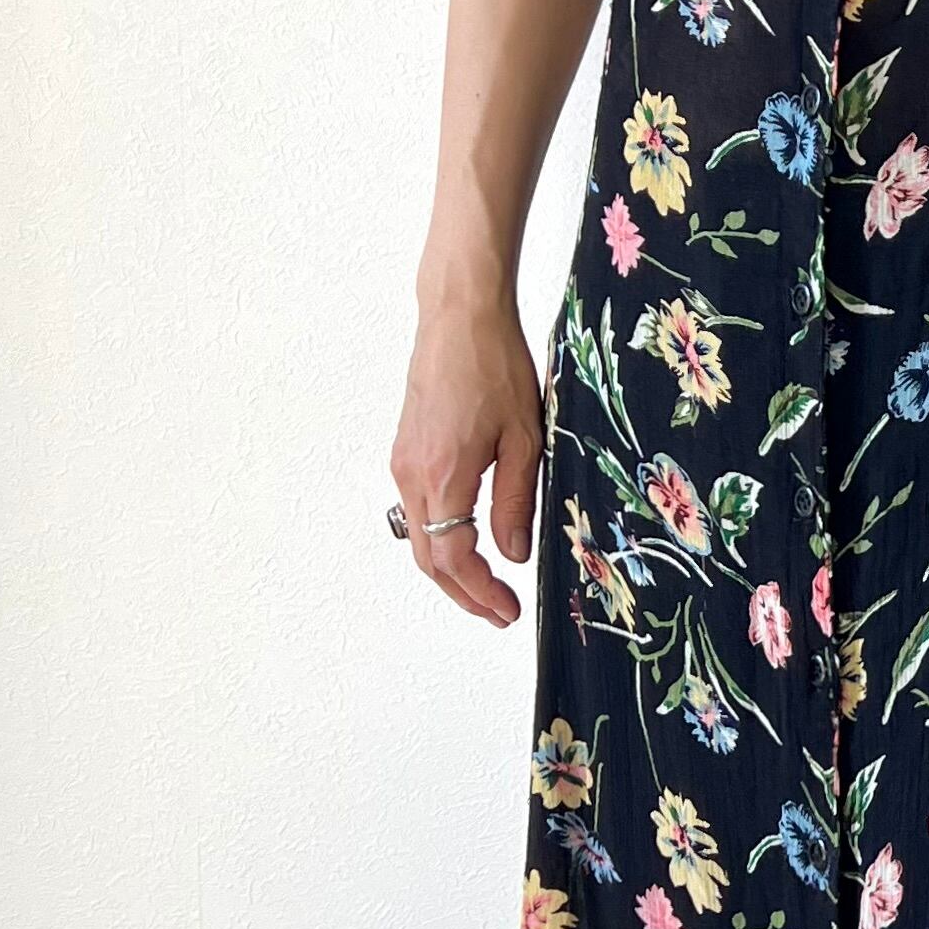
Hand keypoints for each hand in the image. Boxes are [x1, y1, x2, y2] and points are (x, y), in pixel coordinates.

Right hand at [388, 297, 543, 625]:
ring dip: (450, 570)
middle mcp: (413, 474)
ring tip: (487, 588)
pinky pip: (418, 511)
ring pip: (419, 537)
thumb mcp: (525, 438)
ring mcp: (404, 462)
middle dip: (463, 593)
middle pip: (428, 558)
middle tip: (499, 612)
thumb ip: (516, 501)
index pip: (453, 558)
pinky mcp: (406, 450)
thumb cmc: (495, 364)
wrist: (459, 316)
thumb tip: (512, 555)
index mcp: (444, 475)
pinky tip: (468, 544)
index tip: (507, 611)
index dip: (479, 593)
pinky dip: (439, 539)